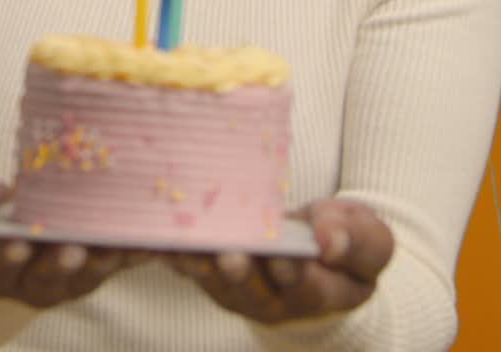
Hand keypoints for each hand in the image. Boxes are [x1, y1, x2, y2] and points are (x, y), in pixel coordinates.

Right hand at [0, 179, 144, 308]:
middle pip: (46, 278)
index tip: (14, 246)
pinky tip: (152, 236)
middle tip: (70, 250)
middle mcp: (28, 283)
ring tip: (113, 244)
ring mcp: (66, 276)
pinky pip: (119, 259)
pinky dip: (136, 249)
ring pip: (86, 273)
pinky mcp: (95, 260)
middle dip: (58, 264)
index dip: (4, 258)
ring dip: (101, 259)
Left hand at [166, 198, 393, 323]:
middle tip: (231, 255)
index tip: (284, 256)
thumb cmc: (346, 241)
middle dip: (241, 272)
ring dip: (202, 261)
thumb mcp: (371, 239)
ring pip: (217, 281)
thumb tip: (330, 241)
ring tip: (190, 243)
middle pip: (254, 290)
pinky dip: (178, 249)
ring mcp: (240, 291)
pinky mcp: (213, 275)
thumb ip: (358, 241)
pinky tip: (164, 234)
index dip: (293, 272)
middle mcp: (276, 301)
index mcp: (323, 294)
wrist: (317, 250)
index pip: (307, 288)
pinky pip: (192, 265)